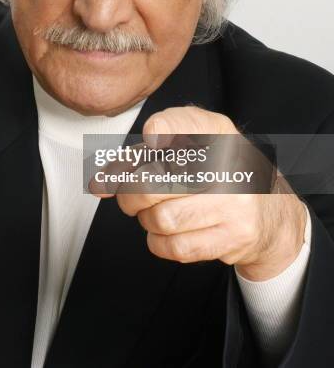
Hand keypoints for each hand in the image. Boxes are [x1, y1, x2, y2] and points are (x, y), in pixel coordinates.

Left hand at [98, 106, 306, 280]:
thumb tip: (101, 180)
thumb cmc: (217, 173)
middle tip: (130, 196)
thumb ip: (143, 153)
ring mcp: (234, 202)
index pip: (181, 123)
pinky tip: (168, 231)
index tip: (150, 140)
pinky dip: (160, 242)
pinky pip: (177, 246)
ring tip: (155, 213)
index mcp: (216, 132)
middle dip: (130, 194)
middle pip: (154, 181)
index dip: (159, 130)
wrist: (268, 212)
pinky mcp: (235, 236)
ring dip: (146, 220)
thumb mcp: (190, 144)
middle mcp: (229, 164)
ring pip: (162, 218)